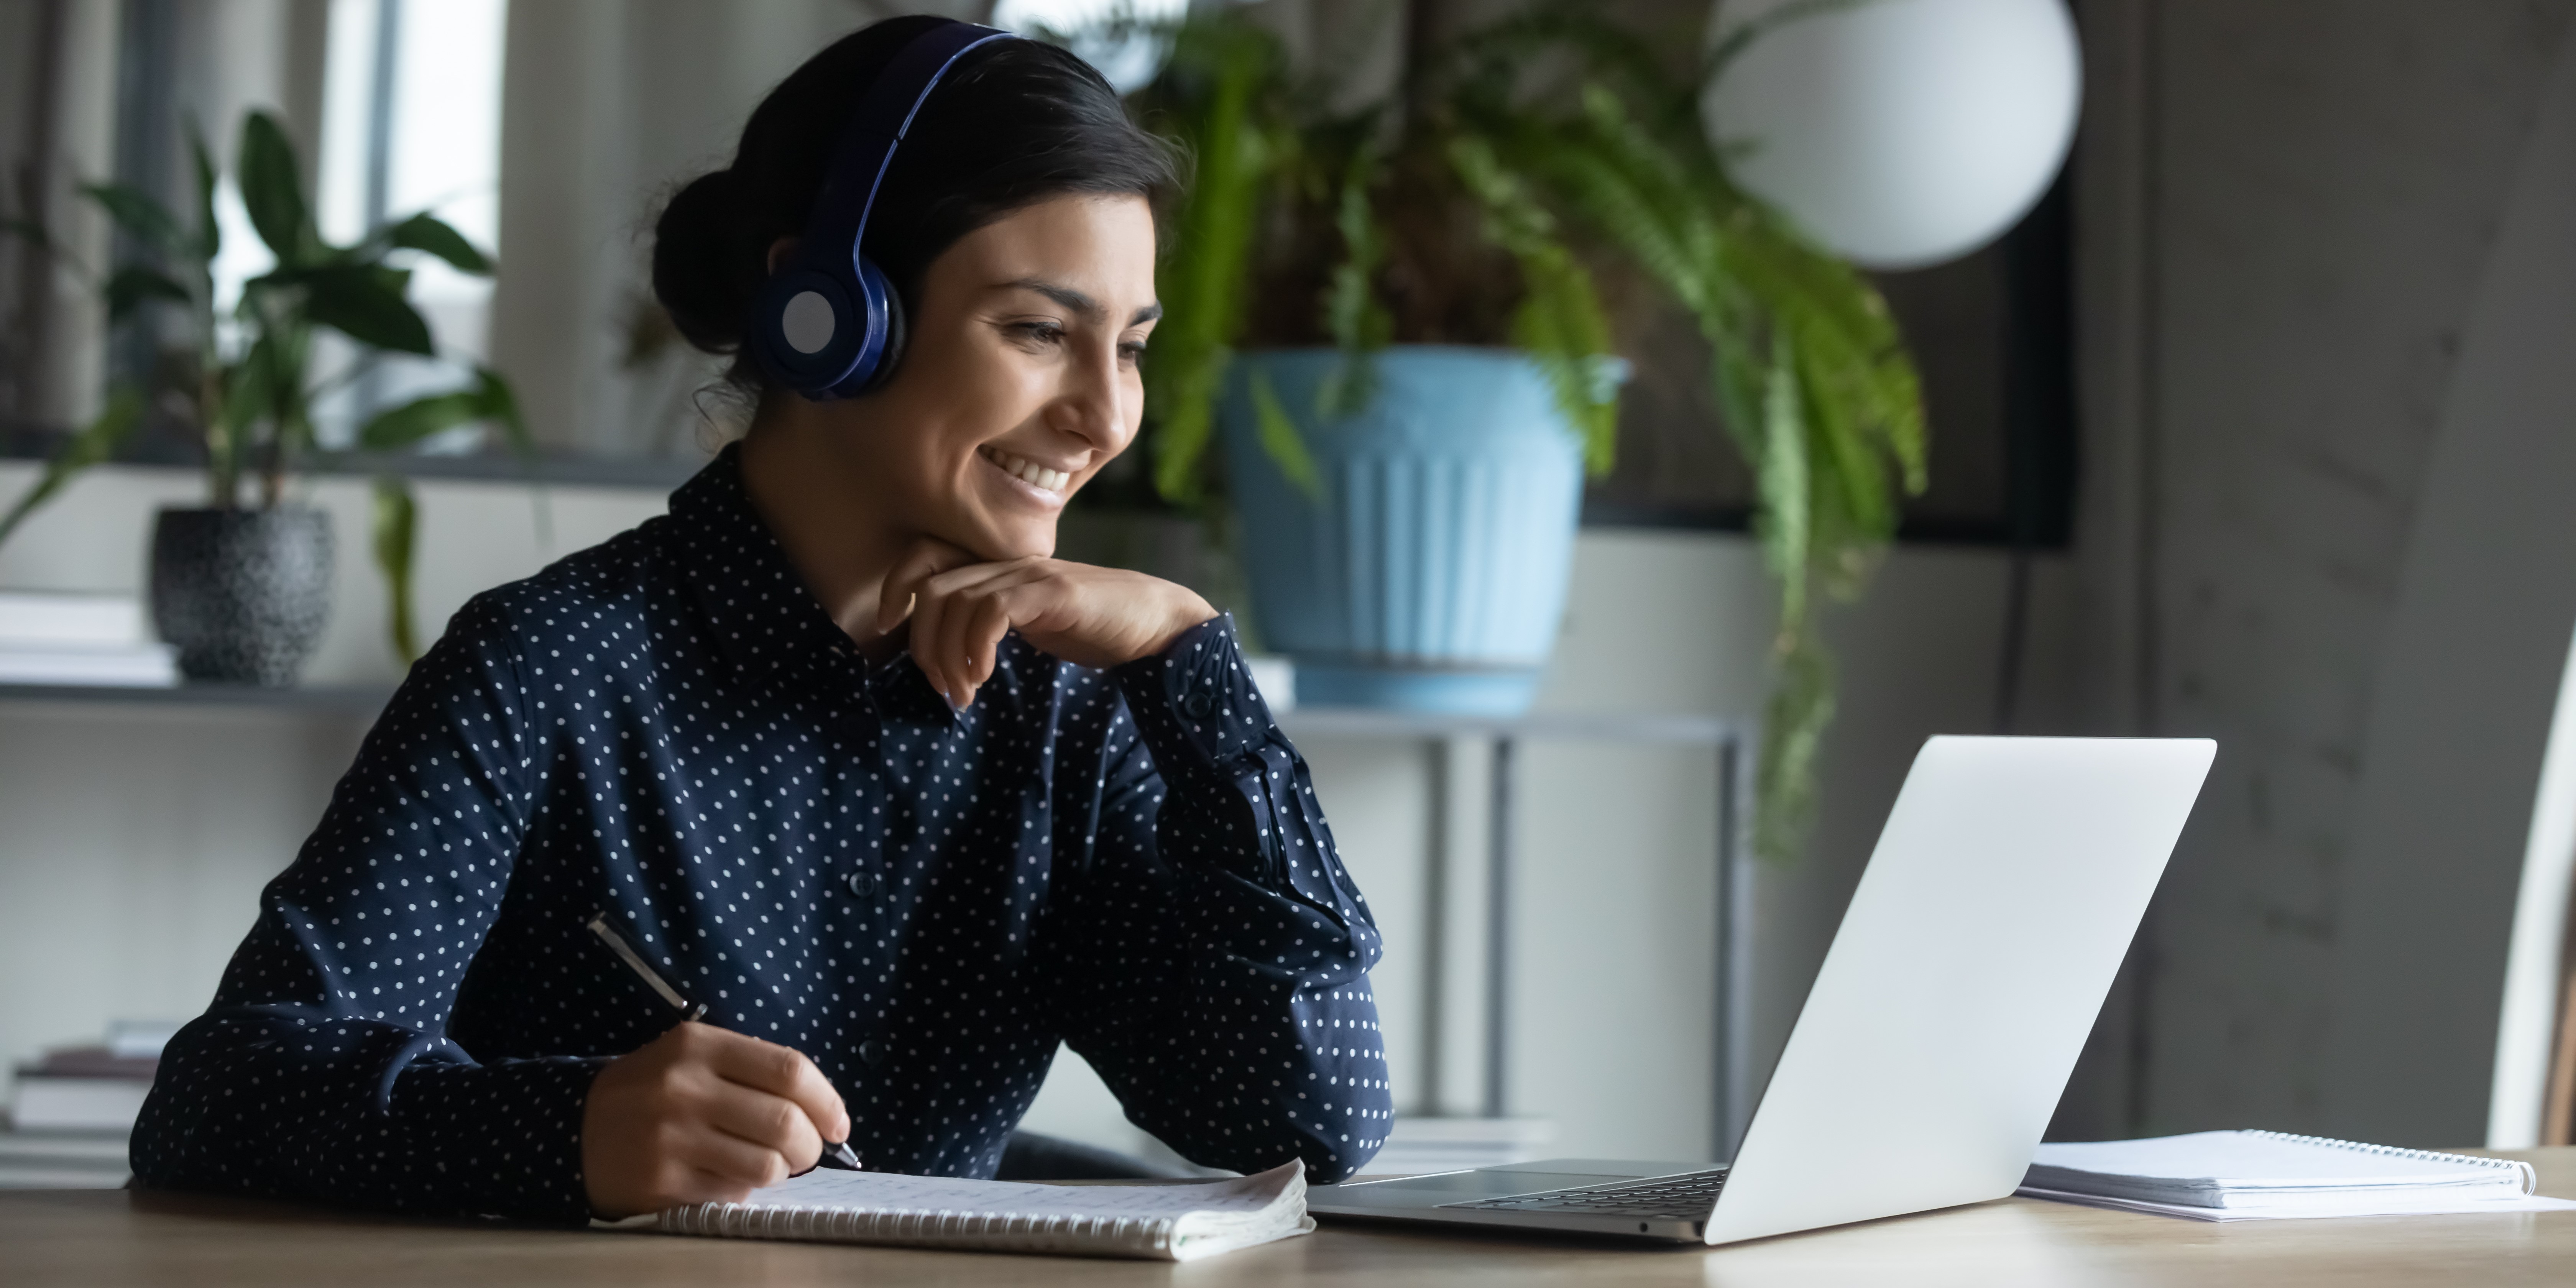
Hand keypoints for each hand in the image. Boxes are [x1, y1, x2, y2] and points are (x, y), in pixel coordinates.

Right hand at [580, 1022, 851, 1218]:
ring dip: (781, 1172)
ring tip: (769, 1165)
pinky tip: (727, 1176)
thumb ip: (752, 1071)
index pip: (790, 1070)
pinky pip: (733, 1193)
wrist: (577, 1132)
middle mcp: (684, 1087)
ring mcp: (672, 1137)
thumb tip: (823, 1110)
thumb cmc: (653, 1093)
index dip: (827, 1101)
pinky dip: (744, 1190)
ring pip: (766, 1165)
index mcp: (700, 1046)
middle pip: (784, 1121)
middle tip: (806, 1151)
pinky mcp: (663, 1180)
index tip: (838, 1123)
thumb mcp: (693, 1059)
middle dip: (810, 1145)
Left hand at [876, 536, 1218, 707]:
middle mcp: (1009, 564)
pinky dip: (977, 646)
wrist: (1154, 622)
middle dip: (922, 643)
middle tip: (942, 687)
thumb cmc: (1093, 627)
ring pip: (955, 601)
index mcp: (999, 568)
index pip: (926, 557)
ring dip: (948, 656)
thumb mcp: (1031, 623)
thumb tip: (950, 654)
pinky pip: (993, 610)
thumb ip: (993, 623)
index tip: (888, 626)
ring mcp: (1031, 575)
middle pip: (931, 588)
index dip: (895, 586)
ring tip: (964, 693)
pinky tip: (984, 675)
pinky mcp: (1053, 592)